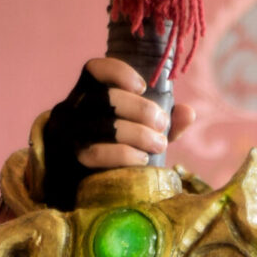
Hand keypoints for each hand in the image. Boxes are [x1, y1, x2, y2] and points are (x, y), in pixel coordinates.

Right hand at [39, 57, 195, 209]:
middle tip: (162, 125)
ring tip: (159, 144)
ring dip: (138, 134)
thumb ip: (163, 121)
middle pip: (105, 98)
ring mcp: (68, 134)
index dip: (118, 72)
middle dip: (141, 110)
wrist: (82, 186)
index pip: (94, 70)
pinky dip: (124, 154)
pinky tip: (142, 160)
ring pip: (103, 125)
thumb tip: (189, 113)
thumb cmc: (115, 150)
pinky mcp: (71, 159)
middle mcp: (72, 109)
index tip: (143, 87)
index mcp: (87, 93)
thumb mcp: (140, 131)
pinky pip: (96, 152)